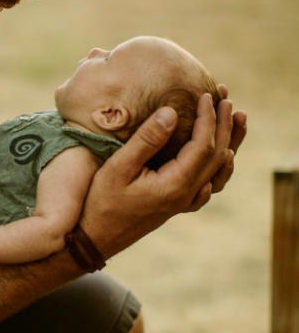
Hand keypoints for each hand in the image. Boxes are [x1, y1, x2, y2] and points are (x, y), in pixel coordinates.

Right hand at [79, 93, 244, 259]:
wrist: (95, 238)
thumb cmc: (101, 201)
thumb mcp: (119, 167)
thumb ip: (147, 140)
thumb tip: (171, 113)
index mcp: (175, 184)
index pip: (203, 145)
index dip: (208, 118)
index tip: (206, 95)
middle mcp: (186, 195)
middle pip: (217, 155)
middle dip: (224, 124)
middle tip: (227, 98)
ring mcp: (184, 202)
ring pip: (218, 170)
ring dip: (230, 142)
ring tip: (238, 120)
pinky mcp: (177, 205)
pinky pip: (210, 184)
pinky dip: (222, 167)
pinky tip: (224, 158)